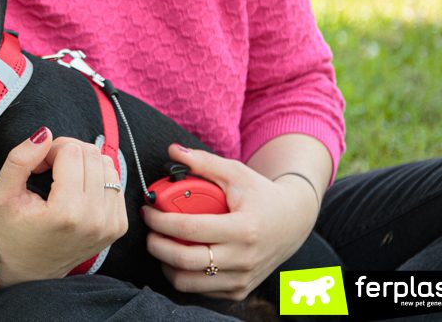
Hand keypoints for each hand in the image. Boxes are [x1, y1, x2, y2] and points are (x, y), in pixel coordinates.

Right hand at [0, 127, 127, 286]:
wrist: (30, 270)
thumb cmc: (12, 231)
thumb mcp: (1, 195)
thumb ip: (19, 160)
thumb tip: (45, 133)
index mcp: (66, 212)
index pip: (71, 151)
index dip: (49, 151)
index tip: (37, 168)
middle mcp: (95, 219)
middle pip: (91, 154)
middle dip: (67, 154)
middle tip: (49, 171)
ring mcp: (111, 224)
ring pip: (107, 164)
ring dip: (84, 164)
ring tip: (63, 181)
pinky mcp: (119, 226)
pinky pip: (115, 181)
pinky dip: (96, 179)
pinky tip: (77, 192)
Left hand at [141, 143, 318, 299]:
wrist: (293, 222)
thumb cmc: (261, 195)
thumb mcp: (236, 173)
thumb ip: (204, 162)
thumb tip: (172, 150)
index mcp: (243, 228)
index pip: (189, 229)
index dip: (160, 220)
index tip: (148, 210)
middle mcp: (243, 258)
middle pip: (184, 260)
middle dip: (156, 245)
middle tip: (149, 230)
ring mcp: (242, 278)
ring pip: (188, 282)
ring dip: (165, 263)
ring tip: (161, 244)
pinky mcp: (239, 290)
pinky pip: (200, 290)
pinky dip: (182, 275)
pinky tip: (179, 256)